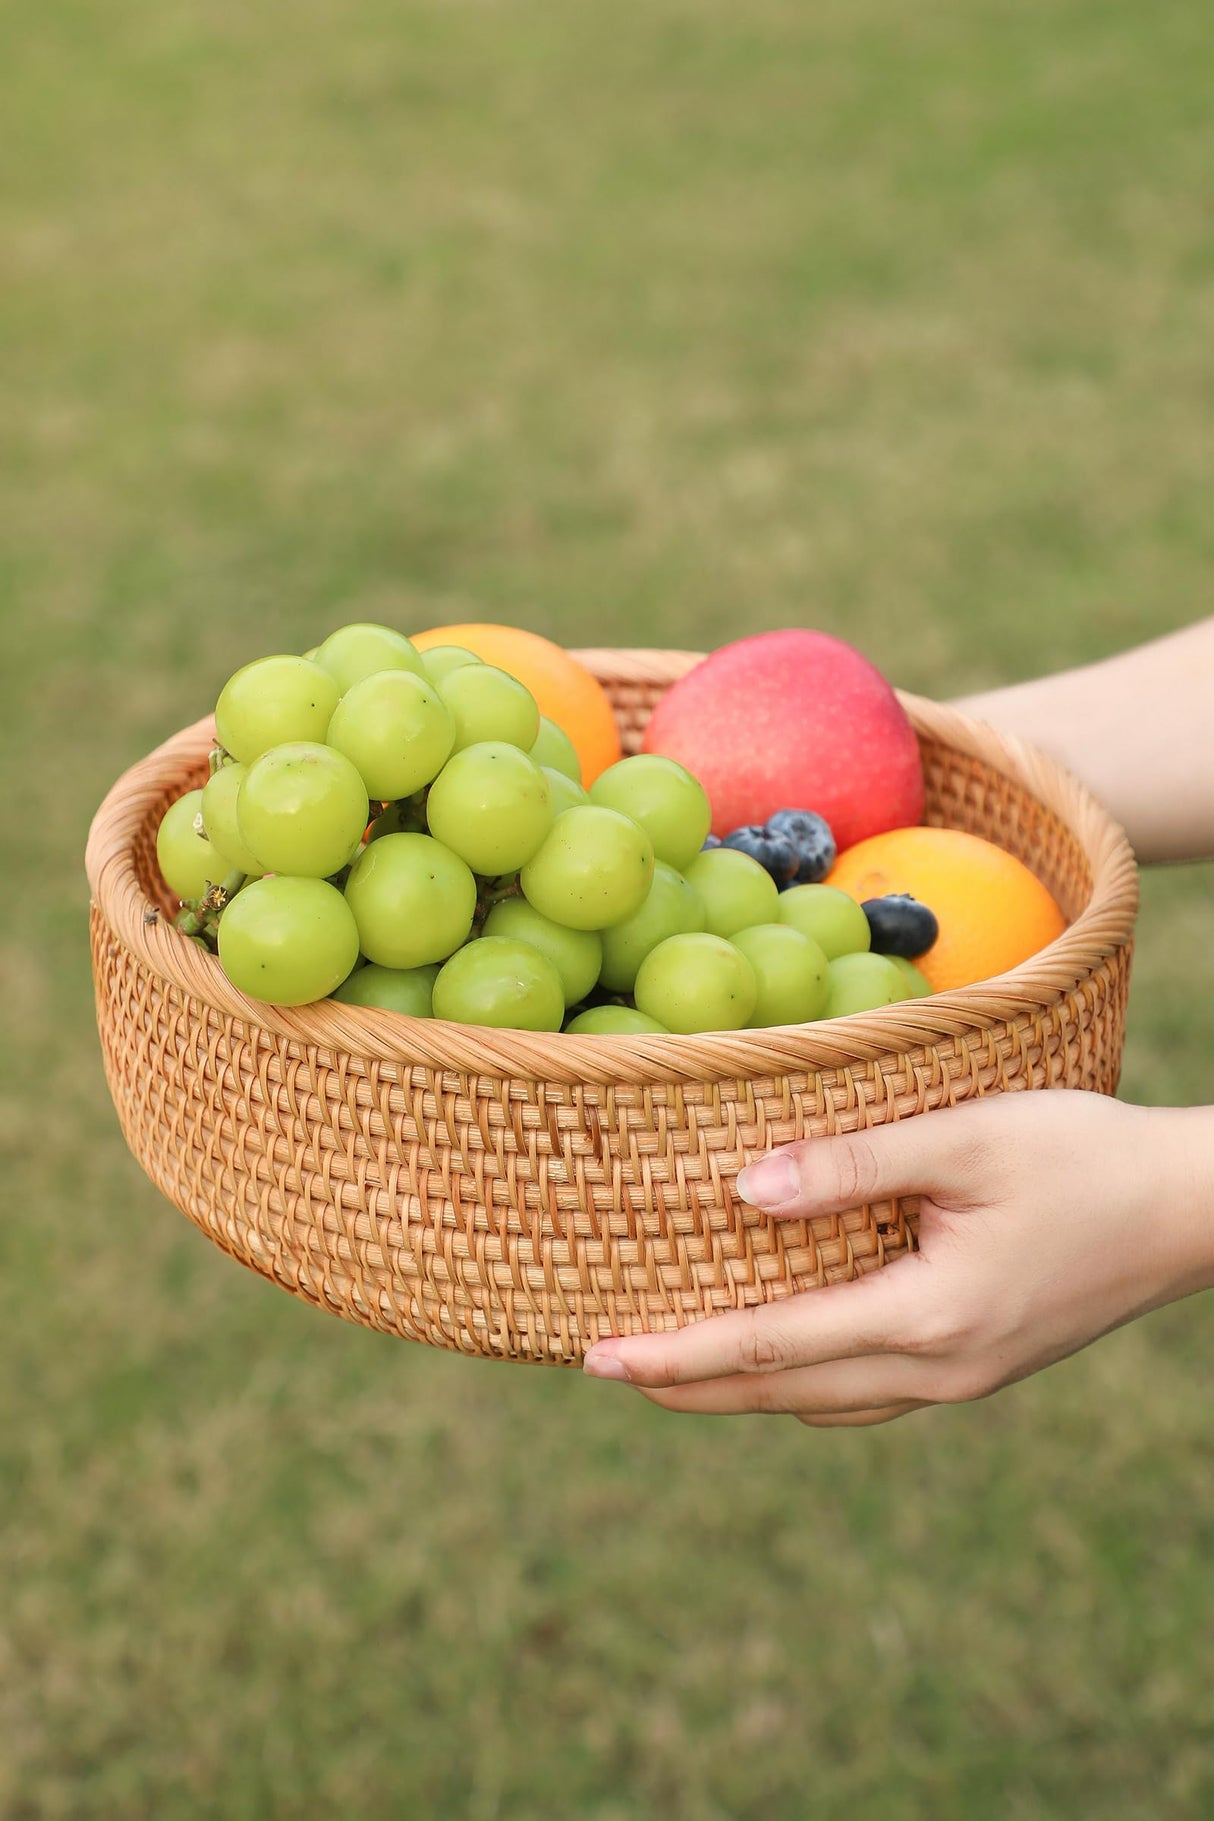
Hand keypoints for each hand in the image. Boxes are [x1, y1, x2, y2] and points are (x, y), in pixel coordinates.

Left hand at [581, 1090, 1213, 1424]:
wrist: (1193, 1209)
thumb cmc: (1084, 1156)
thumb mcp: (965, 1139)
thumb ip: (851, 1165)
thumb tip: (743, 1193)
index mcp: (927, 1316)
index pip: (767, 1346)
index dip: (676, 1354)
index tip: (597, 1357)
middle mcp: (939, 1367)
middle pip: (782, 1392)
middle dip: (689, 1385)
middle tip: (602, 1367)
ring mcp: (964, 1376)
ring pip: (824, 1401)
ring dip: (741, 1389)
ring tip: (674, 1366)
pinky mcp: (980, 1361)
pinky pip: (867, 1389)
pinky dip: (802, 1377)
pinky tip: (781, 1349)